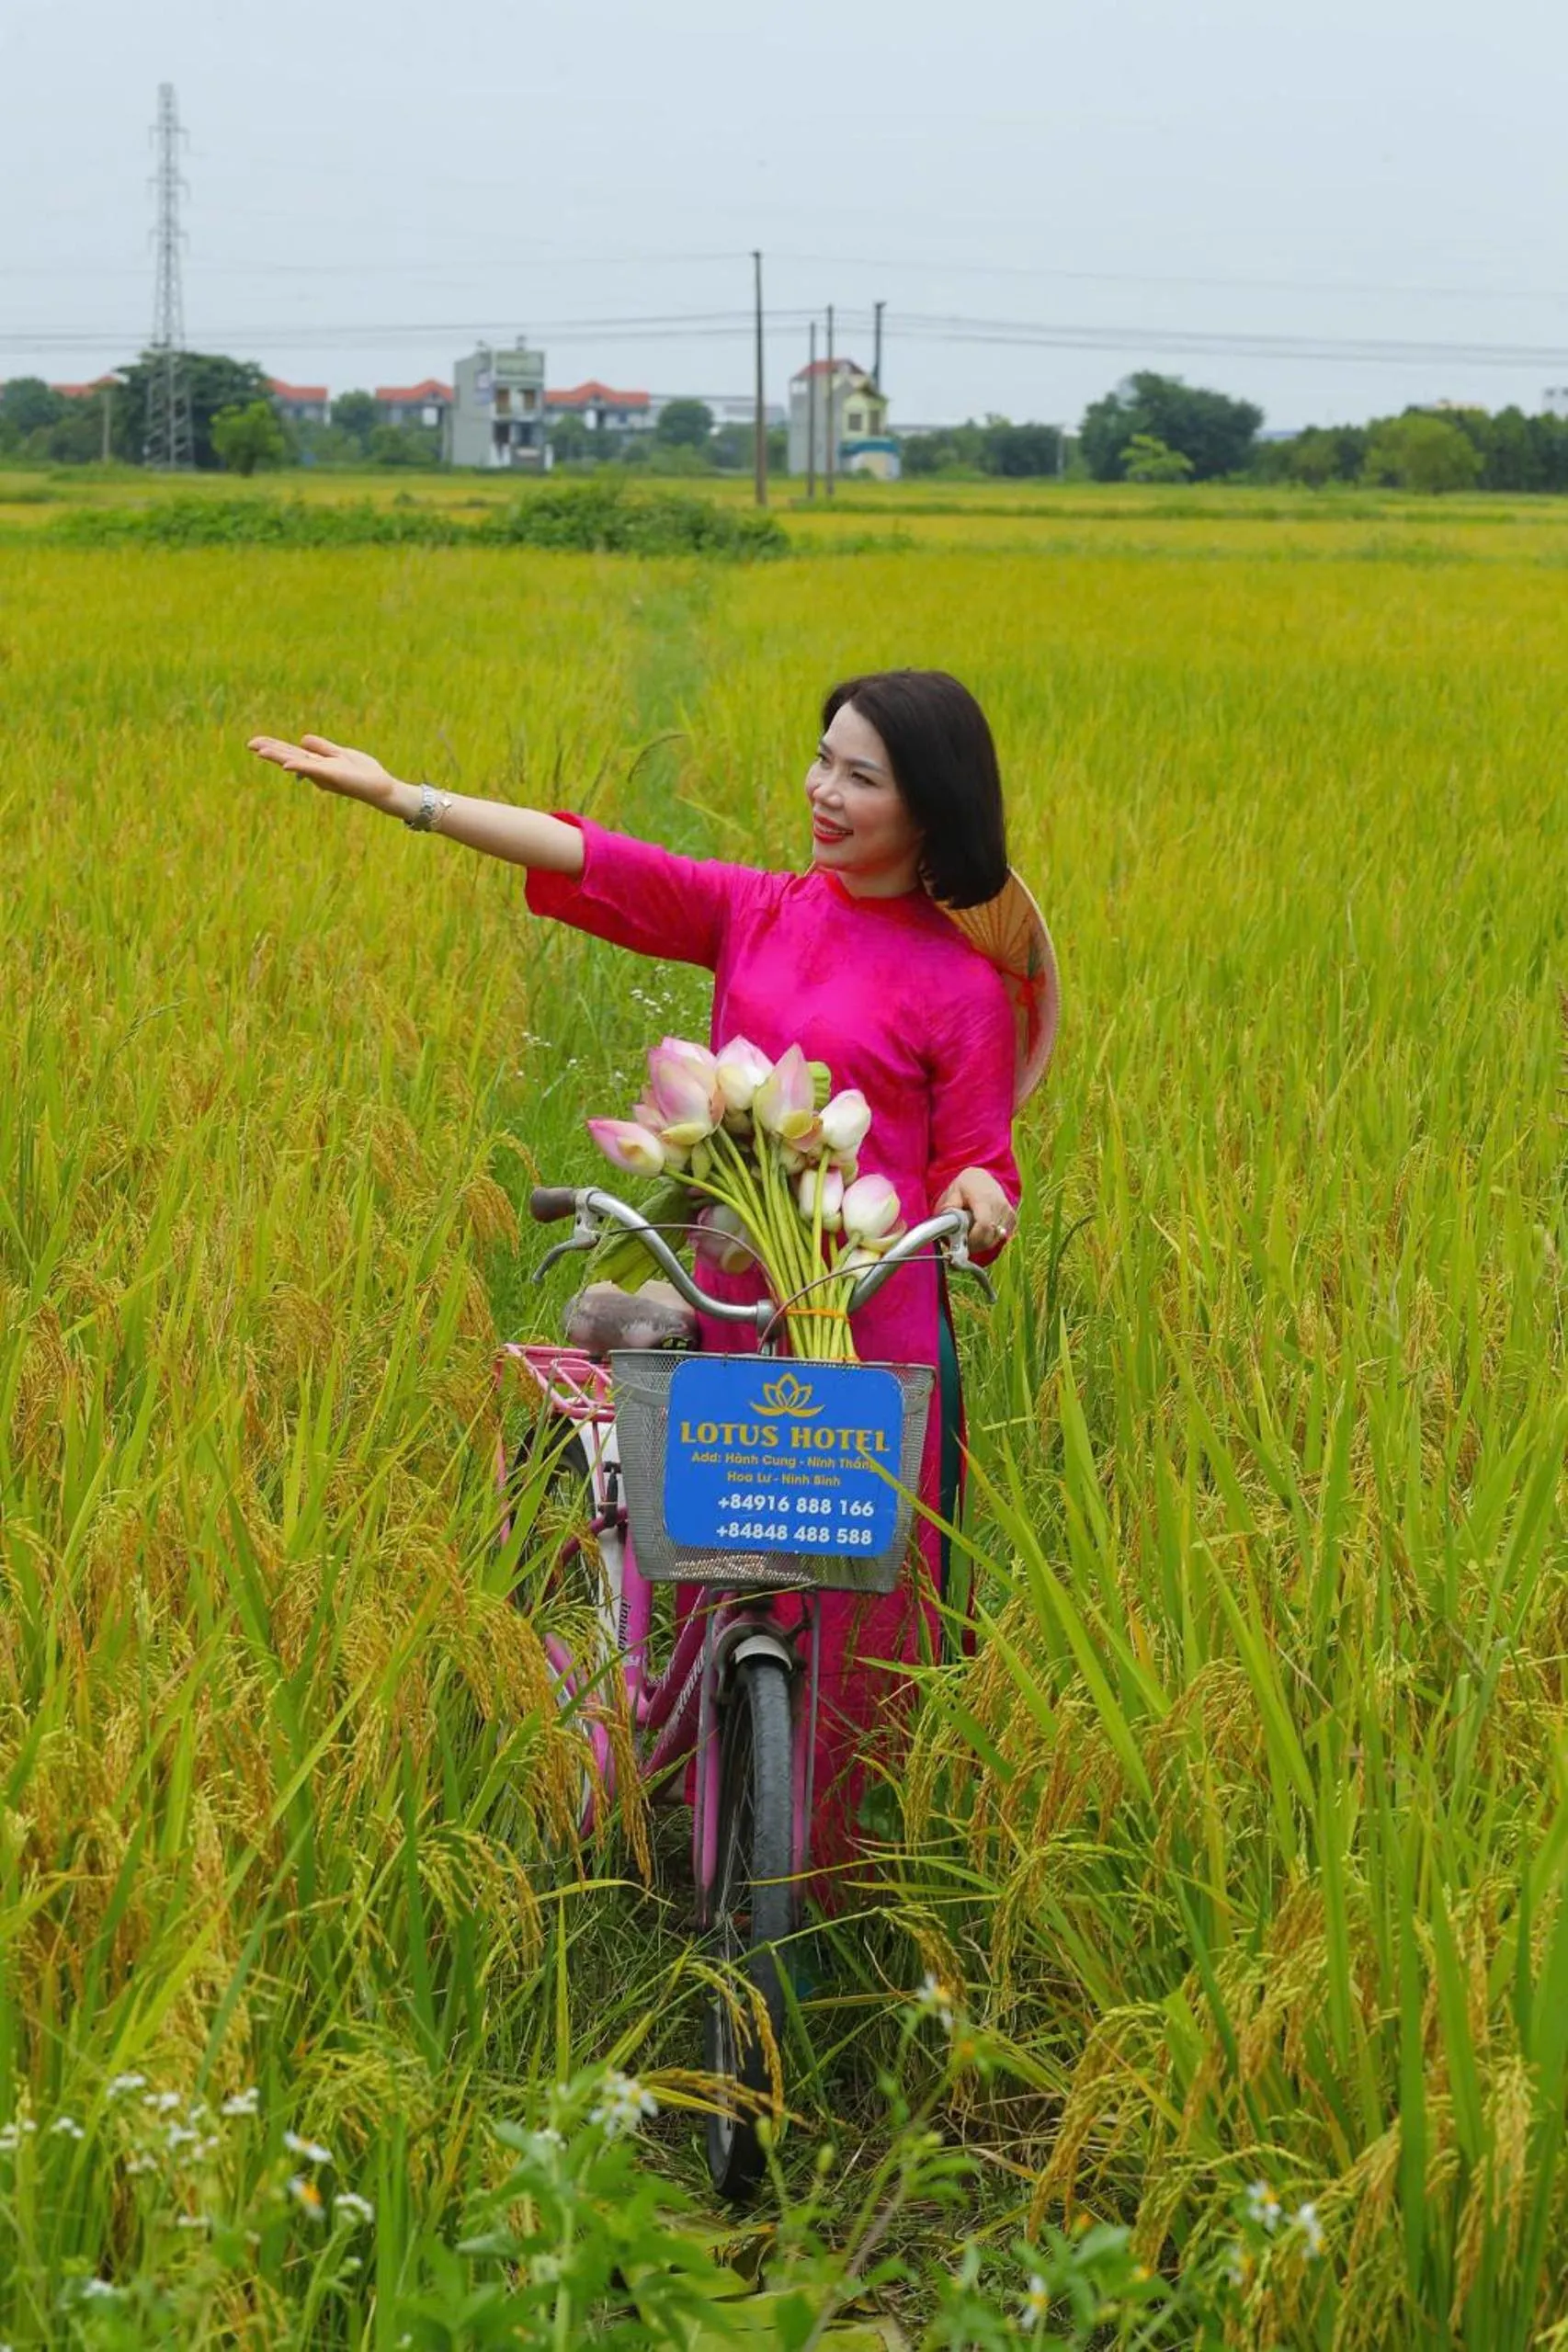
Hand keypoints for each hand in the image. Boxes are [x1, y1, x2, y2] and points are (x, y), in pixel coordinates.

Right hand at [247, 732, 401, 811]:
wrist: (381, 788)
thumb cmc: (362, 773)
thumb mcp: (340, 753)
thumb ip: (322, 747)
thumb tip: (301, 739)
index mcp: (317, 763)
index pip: (291, 752)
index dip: (273, 746)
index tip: (254, 742)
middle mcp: (316, 770)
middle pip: (288, 756)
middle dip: (269, 750)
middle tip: (248, 743)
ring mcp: (322, 773)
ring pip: (295, 762)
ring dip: (277, 757)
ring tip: (258, 751)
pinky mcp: (332, 775)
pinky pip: (313, 770)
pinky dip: (300, 767)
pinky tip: (287, 765)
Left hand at [934, 1167, 1016, 1253]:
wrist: (982, 1179)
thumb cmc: (965, 1187)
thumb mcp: (952, 1193)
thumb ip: (949, 1209)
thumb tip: (945, 1225)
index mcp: (983, 1198)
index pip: (983, 1225)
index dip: (973, 1239)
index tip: (963, 1242)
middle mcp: (999, 1205)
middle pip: (990, 1236)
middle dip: (975, 1244)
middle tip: (964, 1241)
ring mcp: (1008, 1212)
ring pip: (996, 1239)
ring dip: (983, 1242)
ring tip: (972, 1232)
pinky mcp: (1013, 1218)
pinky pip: (1001, 1237)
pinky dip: (991, 1238)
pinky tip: (982, 1230)